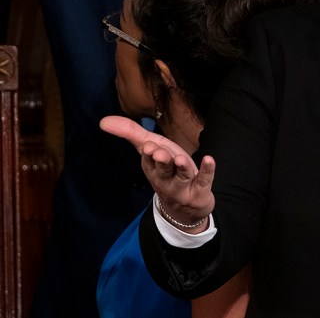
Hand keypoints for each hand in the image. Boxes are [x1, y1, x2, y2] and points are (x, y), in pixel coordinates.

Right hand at [100, 115, 215, 230]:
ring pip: (181, 176)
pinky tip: (209, 159)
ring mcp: (183, 186)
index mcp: (152, 169)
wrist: (186, 207)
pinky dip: (207, 171)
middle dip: (161, 161)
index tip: (148, 145)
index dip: (150, 153)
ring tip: (181, 159)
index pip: (149, 160)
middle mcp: (165, 179)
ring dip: (181, 167)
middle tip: (159, 152)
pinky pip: (203, 180)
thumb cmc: (168, 171)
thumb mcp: (152, 150)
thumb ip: (131, 133)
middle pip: (163, 170)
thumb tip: (103, 121)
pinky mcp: (200, 190)